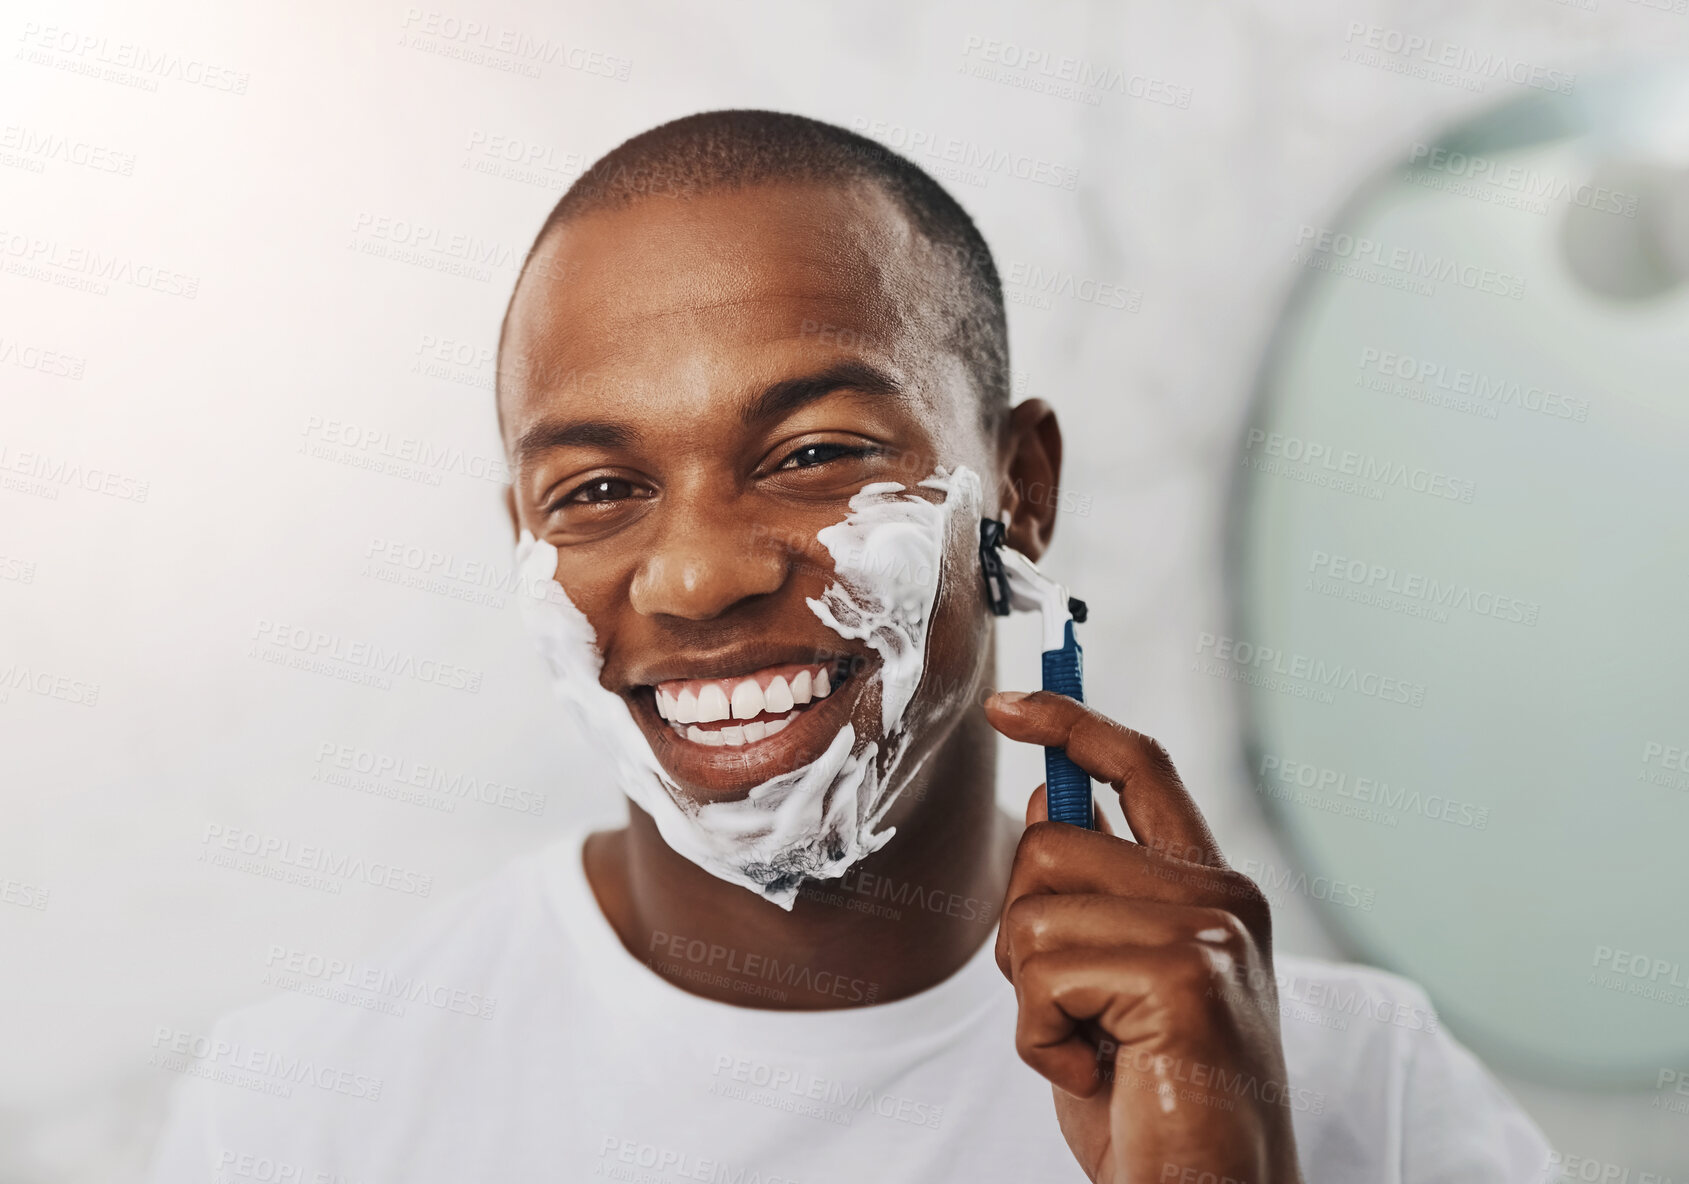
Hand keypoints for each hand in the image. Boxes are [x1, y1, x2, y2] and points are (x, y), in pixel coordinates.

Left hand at [985, 690, 1303, 1183]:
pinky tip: (1096, 1073)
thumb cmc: (1155, 1107)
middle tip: (1071, 1011)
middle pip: (1051, 840)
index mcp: (1214, 891)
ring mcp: (1211, 930)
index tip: (1010, 704)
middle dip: (1023, 930)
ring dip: (1030, 994)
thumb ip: (1099, 895)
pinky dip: (1041, 1038)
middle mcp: (1225, 897)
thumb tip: (1053, 804)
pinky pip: (1042, 971)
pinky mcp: (1186, 974)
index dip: (1071, 722)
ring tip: (1091, 1047)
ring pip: (1033, 906)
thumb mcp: (1116, 984)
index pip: (1141, 767)